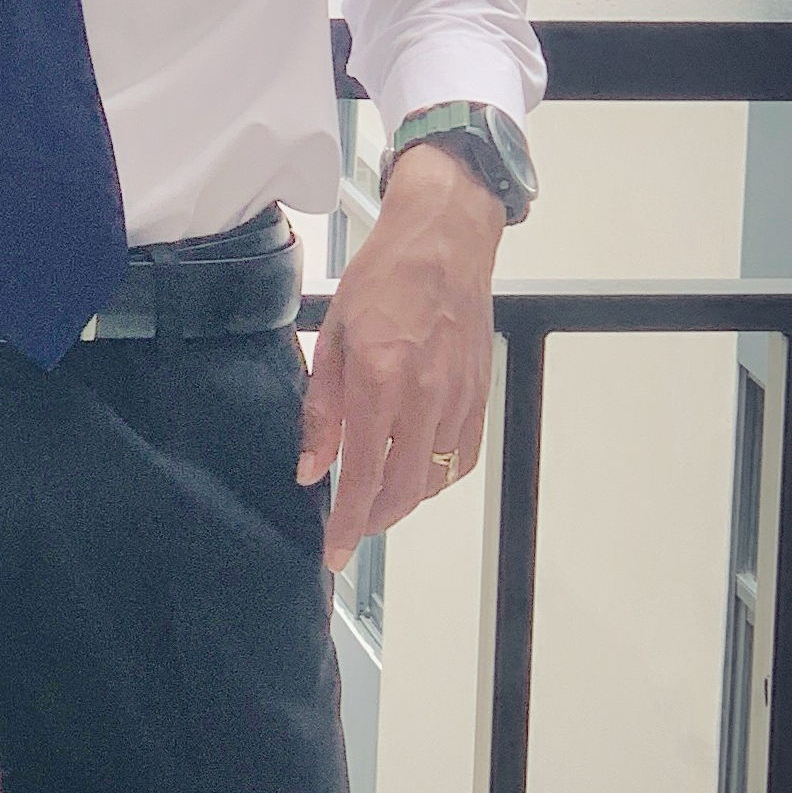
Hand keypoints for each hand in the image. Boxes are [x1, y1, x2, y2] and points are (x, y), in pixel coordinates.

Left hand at [298, 145, 503, 571]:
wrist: (445, 239)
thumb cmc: (383, 277)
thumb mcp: (333, 334)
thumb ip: (321, 408)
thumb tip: (312, 468)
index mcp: (380, 378)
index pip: (364, 475)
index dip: (347, 523)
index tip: (333, 553)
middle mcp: (425, 396)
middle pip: (403, 491)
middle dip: (373, 522)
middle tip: (348, 529)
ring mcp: (458, 398)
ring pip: (432, 481)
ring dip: (402, 501)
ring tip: (374, 499)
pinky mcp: (479, 396)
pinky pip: (458, 459)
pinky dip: (434, 478)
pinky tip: (412, 471)